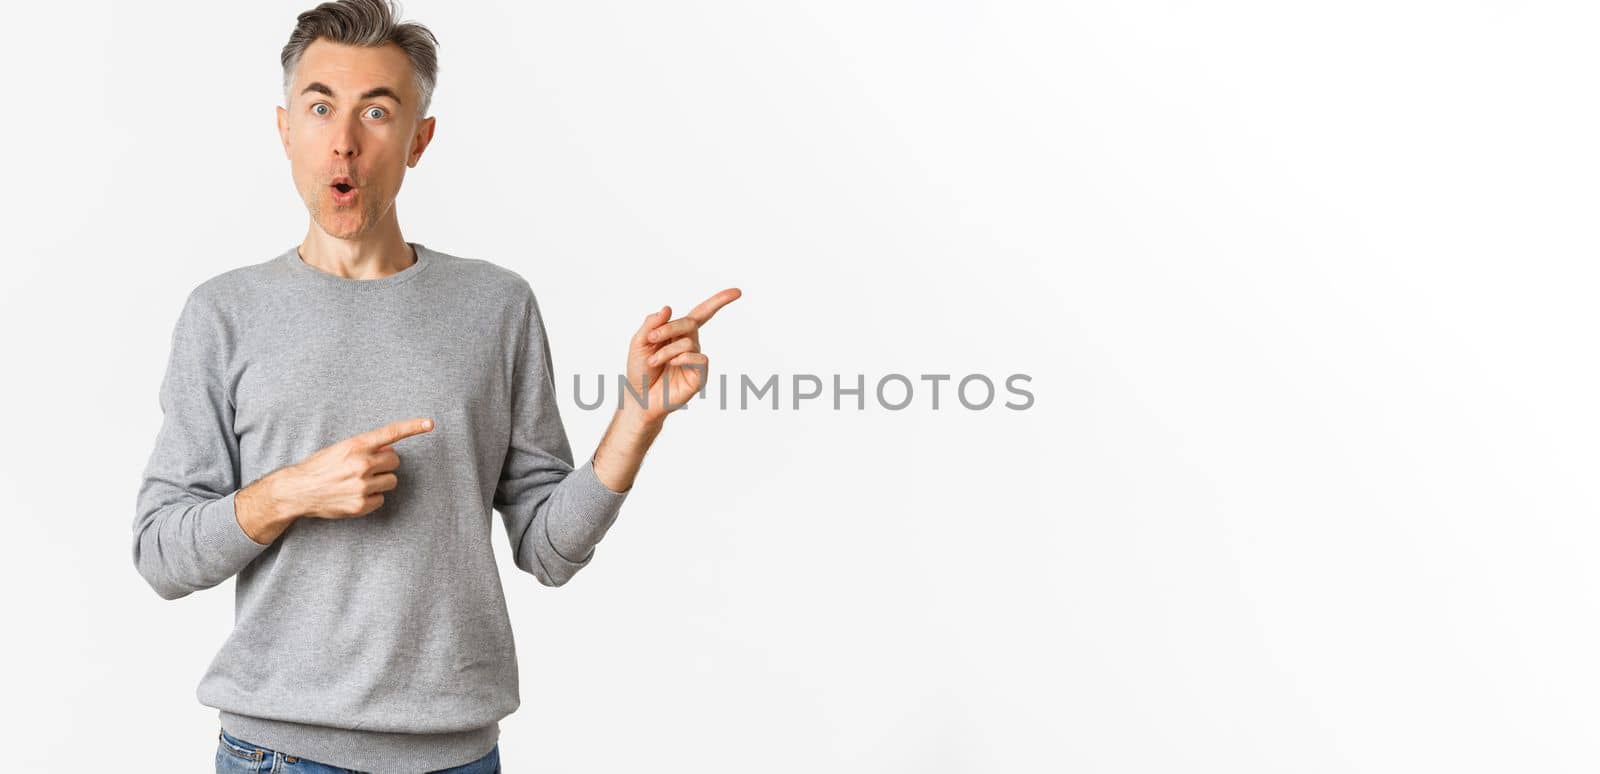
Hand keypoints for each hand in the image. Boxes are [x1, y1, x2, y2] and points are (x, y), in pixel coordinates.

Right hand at [271, 417, 435, 520]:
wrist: (297, 490)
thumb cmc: (319, 467)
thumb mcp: (340, 449)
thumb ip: (365, 448)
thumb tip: (389, 450)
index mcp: (355, 445)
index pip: (390, 433)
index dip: (412, 426)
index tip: (430, 423)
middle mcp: (361, 464)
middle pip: (395, 461)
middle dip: (385, 463)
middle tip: (367, 467)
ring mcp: (362, 485)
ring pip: (391, 481)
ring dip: (381, 480)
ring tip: (359, 482)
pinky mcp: (361, 504)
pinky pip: (381, 499)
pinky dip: (372, 498)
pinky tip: (354, 495)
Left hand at [623, 288, 741, 424]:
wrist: (639, 398)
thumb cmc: (640, 371)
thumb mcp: (639, 342)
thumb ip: (651, 324)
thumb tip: (668, 307)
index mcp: (678, 333)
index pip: (702, 313)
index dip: (719, 301)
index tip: (737, 292)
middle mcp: (690, 344)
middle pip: (690, 322)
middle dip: (669, 328)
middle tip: (651, 339)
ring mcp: (696, 360)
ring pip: (688, 342)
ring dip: (666, 350)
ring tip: (653, 362)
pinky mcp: (699, 376)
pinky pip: (699, 358)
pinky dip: (682, 358)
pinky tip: (671, 364)